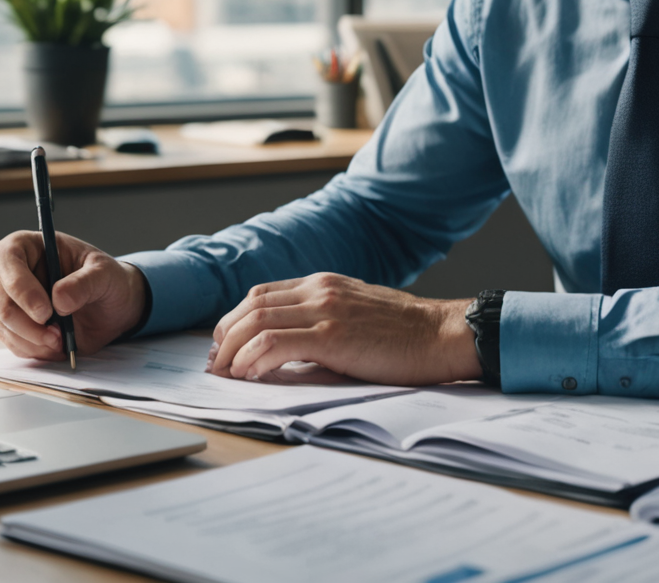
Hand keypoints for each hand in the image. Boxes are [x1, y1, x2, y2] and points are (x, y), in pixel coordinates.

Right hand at [0, 230, 146, 360]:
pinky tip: (55, 345)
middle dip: (28, 323)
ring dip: (32, 339)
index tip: (45, 312)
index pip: (7, 257)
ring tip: (61, 339)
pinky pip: (10, 342)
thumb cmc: (105, 280)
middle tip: (58, 335)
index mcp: (29, 245)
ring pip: (2, 323)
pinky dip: (33, 349)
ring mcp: (5, 298)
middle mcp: (9, 270)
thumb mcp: (106, 274)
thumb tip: (59, 300)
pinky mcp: (9, 324)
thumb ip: (85, 283)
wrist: (110, 307)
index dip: (21, 287)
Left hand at [207, 272, 480, 385]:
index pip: (262, 294)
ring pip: (256, 321)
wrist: (443, 335)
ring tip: (225, 372)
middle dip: (224, 335)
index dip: (234, 320)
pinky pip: (275, 343)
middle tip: (215, 363)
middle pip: (251, 305)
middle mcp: (320, 290)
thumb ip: (323, 324)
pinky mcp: (333, 335)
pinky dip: (254, 358)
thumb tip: (287, 352)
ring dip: (232, 349)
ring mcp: (326, 310)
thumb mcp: (358, 316)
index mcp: (324, 284)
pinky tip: (249, 374)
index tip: (224, 345)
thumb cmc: (407, 334)